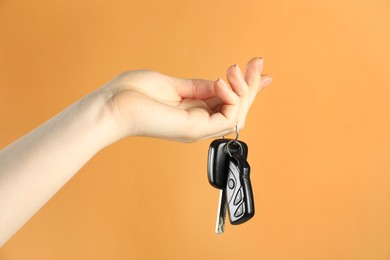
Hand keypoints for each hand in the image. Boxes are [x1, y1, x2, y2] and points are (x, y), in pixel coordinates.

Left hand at [101, 57, 271, 141]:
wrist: (112, 105)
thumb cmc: (134, 94)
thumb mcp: (174, 85)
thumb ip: (200, 87)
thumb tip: (221, 82)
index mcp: (193, 112)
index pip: (228, 102)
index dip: (246, 88)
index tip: (259, 70)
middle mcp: (198, 122)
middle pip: (237, 108)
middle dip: (250, 84)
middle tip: (256, 63)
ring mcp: (197, 128)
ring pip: (237, 113)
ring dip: (244, 90)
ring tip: (234, 70)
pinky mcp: (194, 129)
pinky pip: (227, 117)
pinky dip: (231, 98)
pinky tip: (221, 82)